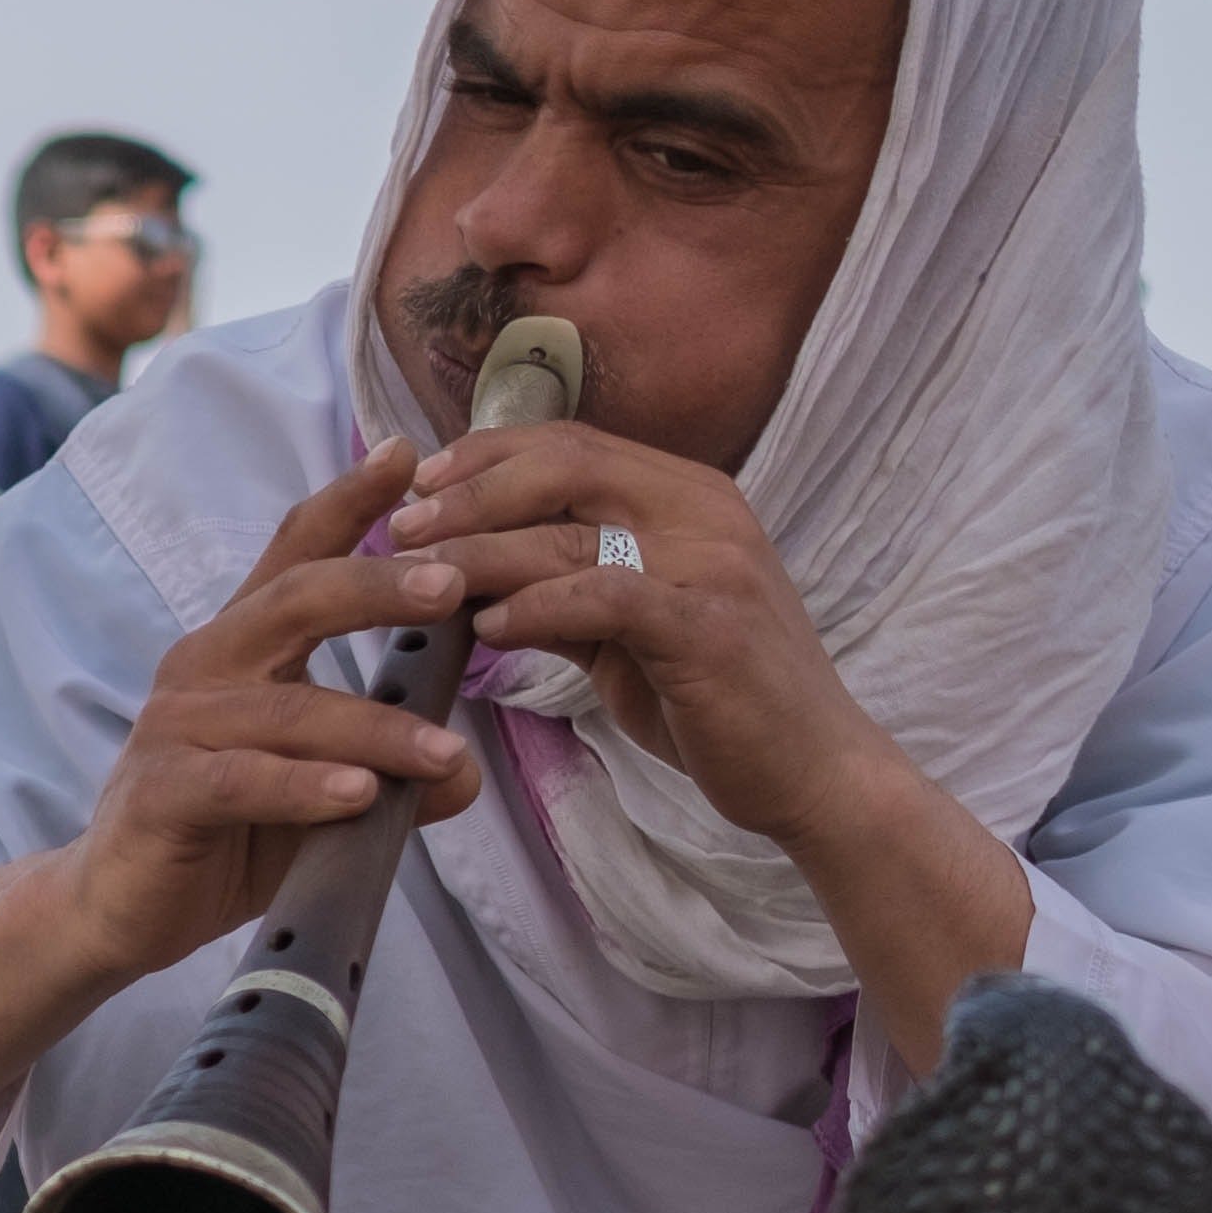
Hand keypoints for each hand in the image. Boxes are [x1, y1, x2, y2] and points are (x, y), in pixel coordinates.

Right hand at [40, 443, 487, 981]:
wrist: (118, 906)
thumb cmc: (223, 834)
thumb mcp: (318, 791)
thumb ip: (386, 769)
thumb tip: (459, 771)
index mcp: (242, 645)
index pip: (295, 553)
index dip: (349, 500)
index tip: (408, 454)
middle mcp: (205, 665)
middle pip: (295, 599)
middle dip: (378, 585)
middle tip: (452, 584)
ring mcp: (177, 726)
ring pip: (288, 709)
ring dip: (374, 729)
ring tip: (444, 754)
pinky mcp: (163, 792)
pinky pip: (243, 780)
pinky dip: (306, 787)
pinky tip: (359, 796)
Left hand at [378, 423, 888, 850]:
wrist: (812, 769)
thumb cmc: (716, 699)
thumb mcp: (629, 631)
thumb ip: (565, 589)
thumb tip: (472, 576)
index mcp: (687, 495)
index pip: (571, 443)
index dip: (486, 456)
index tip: (417, 485)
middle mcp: (703, 511)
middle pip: (564, 465)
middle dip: (469, 492)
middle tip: (399, 527)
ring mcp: (712, 564)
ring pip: (570, 533)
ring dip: (479, 552)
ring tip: (415, 578)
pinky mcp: (708, 627)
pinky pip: (603, 597)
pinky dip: (536, 606)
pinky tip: (485, 630)